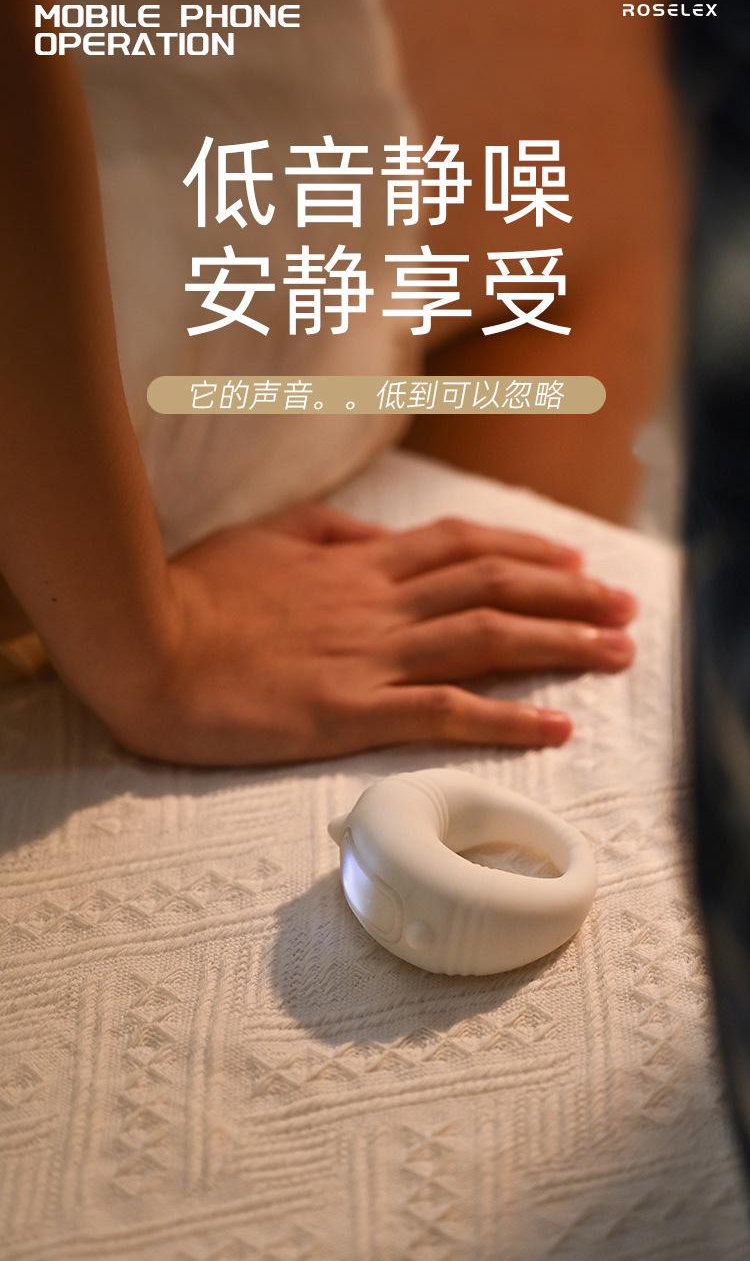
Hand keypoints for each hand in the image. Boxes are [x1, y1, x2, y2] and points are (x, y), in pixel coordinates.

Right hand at [112, 503, 636, 765]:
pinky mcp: (351, 713)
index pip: (462, 546)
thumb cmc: (192, 595)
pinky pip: (445, 713)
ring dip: (562, 645)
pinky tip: (557, 727)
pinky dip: (508, 719)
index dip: (526, 551)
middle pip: (495, 588)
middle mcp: (379, 604)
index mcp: (356, 563)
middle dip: (570, 595)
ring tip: (617, 653)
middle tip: (625, 607)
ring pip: (487, 640)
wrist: (143, 644)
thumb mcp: (262, 539)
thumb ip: (326, 532)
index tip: (572, 562)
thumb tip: (376, 532)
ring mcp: (370, 658)